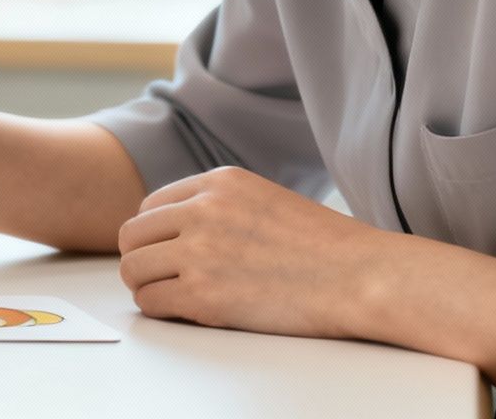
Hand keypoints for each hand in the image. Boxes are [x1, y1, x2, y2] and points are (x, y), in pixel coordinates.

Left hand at [117, 165, 383, 338]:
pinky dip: (160, 310)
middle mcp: (202, 211)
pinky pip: (151, 303)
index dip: (155, 234)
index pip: (150, 206)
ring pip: (133, 270)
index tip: (169, 253)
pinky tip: (184, 312)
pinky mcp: (203, 295)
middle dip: (142, 258)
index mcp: (218, 183)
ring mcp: (199, 252)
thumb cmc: (326, 247)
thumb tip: (175, 229)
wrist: (363, 278)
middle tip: (161, 277)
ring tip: (172, 296)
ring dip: (147, 286)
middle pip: (132, 235)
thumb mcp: (265, 199)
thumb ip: (219, 206)